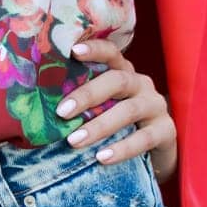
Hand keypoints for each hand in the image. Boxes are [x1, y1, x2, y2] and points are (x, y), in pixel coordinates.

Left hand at [56, 38, 176, 185]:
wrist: (154, 152)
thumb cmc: (117, 123)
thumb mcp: (102, 105)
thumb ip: (83, 98)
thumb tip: (38, 102)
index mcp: (123, 71)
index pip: (111, 52)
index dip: (94, 49)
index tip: (72, 50)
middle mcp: (141, 83)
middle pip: (116, 81)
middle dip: (87, 95)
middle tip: (61, 112)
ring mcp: (156, 106)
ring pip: (128, 111)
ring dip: (99, 126)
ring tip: (74, 141)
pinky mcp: (167, 130)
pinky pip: (145, 138)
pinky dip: (122, 148)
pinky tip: (102, 157)